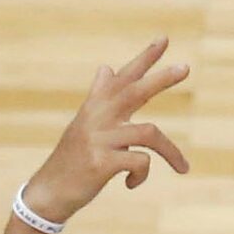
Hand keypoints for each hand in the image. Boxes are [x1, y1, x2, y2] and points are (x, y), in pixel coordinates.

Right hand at [18, 39, 190, 227]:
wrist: (48, 194)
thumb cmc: (71, 161)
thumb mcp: (82, 125)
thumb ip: (98, 97)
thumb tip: (106, 67)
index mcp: (95, 108)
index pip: (122, 78)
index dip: (143, 58)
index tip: (163, 39)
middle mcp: (97, 119)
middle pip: (135, 92)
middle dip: (161, 79)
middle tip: (185, 67)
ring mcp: (99, 140)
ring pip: (148, 133)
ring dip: (171, 151)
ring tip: (183, 166)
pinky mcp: (101, 163)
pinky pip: (140, 162)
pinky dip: (142, 174)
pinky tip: (131, 183)